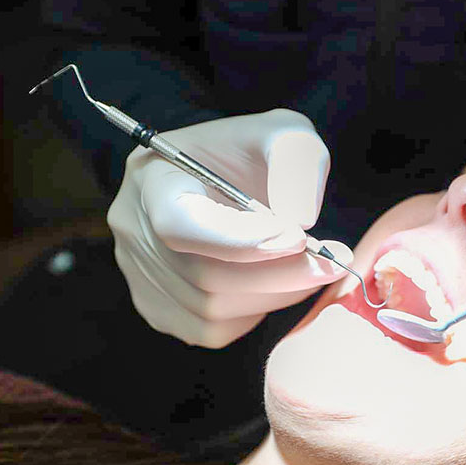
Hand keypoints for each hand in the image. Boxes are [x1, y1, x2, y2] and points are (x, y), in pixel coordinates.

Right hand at [107, 109, 351, 347]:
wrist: (216, 178)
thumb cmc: (248, 155)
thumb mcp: (282, 134)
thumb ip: (296, 160)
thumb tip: (301, 219)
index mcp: (152, 177)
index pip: (180, 225)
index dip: (241, 241)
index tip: (300, 238)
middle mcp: (133, 230)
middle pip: (204, 275)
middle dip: (279, 274)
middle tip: (332, 263)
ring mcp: (139, 275)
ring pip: (211, 309)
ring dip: (274, 294)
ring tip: (310, 269)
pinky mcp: (157, 307)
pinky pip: (210, 330)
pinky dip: (253, 312)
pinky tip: (271, 283)